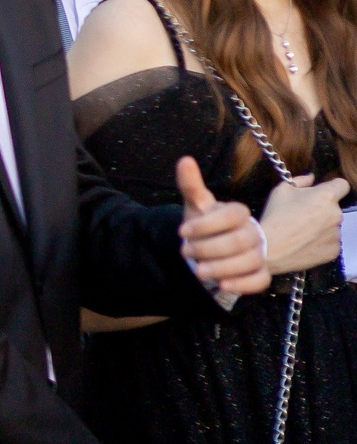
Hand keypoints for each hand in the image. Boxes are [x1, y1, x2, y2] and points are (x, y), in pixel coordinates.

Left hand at [176, 155, 270, 297]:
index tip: (182, 232)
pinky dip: (242, 284)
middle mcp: (254, 232)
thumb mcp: (195, 205)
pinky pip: (260, 281)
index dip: (206, 224)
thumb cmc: (204, 225)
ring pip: (250, 261)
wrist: (210, 249)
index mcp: (239, 212)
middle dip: (209, 248)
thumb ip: (191, 185)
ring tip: (198, 270)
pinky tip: (222, 284)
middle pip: (239, 241)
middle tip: (186, 251)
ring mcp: (259, 253)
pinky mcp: (260, 274)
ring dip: (221, 267)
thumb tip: (184, 160)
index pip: (232, 215)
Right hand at [258, 173, 349, 274]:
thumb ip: (300, 180)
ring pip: (332, 225)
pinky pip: (330, 242)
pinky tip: (304, 243)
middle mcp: (337, 214)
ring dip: (321, 226)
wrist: (270, 248)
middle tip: (301, 215)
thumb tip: (311, 177)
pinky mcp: (334, 250)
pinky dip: (320, 242)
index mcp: (326, 196)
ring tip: (301, 231)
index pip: (342, 185)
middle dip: (322, 209)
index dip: (332, 187)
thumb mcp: (281, 191)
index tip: (321, 193)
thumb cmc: (274, 216)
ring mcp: (337, 234)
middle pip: (334, 207)